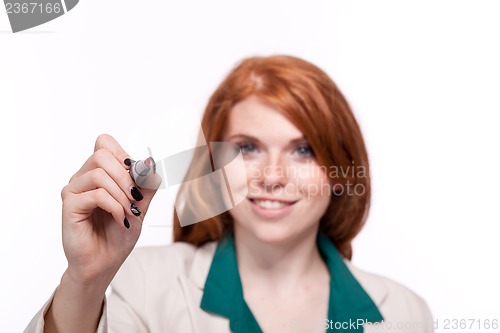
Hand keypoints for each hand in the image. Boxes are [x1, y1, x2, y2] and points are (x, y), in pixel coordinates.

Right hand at [60, 134, 159, 285]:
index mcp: (98, 172)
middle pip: (101, 155)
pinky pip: (96, 195)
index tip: (136, 177)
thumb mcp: (141, 204)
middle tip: (136, 199)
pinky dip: (115, 206)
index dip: (123, 155)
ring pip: (99, 174)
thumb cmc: (120, 233)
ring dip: (122, 194)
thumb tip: (150, 162)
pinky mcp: (69, 207)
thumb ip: (146, 184)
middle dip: (126, 176)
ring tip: (129, 212)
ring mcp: (73, 191)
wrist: (106, 263)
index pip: (104, 143)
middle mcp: (82, 178)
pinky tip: (120, 219)